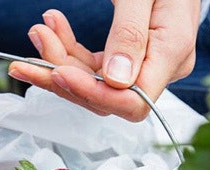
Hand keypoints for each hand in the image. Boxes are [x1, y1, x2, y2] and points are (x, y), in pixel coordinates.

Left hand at [8, 1, 199, 120]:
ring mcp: (142, 65)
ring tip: (40, 31)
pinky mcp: (126, 58)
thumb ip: (131, 34)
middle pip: (105, 96)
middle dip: (64, 76)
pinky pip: (92, 66)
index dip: (93, 94)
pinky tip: (54, 27)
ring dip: (59, 60)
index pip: (133, 101)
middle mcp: (159, 68)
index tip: (58, 73)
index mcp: (172, 54)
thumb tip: (115, 80)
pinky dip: (68, 49)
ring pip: (92, 82)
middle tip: (37, 43)